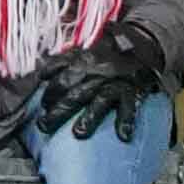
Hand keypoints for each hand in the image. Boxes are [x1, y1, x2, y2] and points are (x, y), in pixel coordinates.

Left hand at [49, 22, 179, 136]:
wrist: (141, 47)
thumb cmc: (107, 55)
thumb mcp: (84, 52)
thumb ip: (62, 62)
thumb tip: (41, 74)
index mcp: (84, 61)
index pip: (62, 78)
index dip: (50, 93)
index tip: (42, 106)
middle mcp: (99, 72)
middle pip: (76, 92)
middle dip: (59, 110)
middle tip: (44, 126)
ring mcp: (116, 82)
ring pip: (100, 100)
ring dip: (89, 117)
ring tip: (78, 133)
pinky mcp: (132, 91)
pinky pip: (129, 107)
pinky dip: (126, 120)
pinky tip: (123, 135)